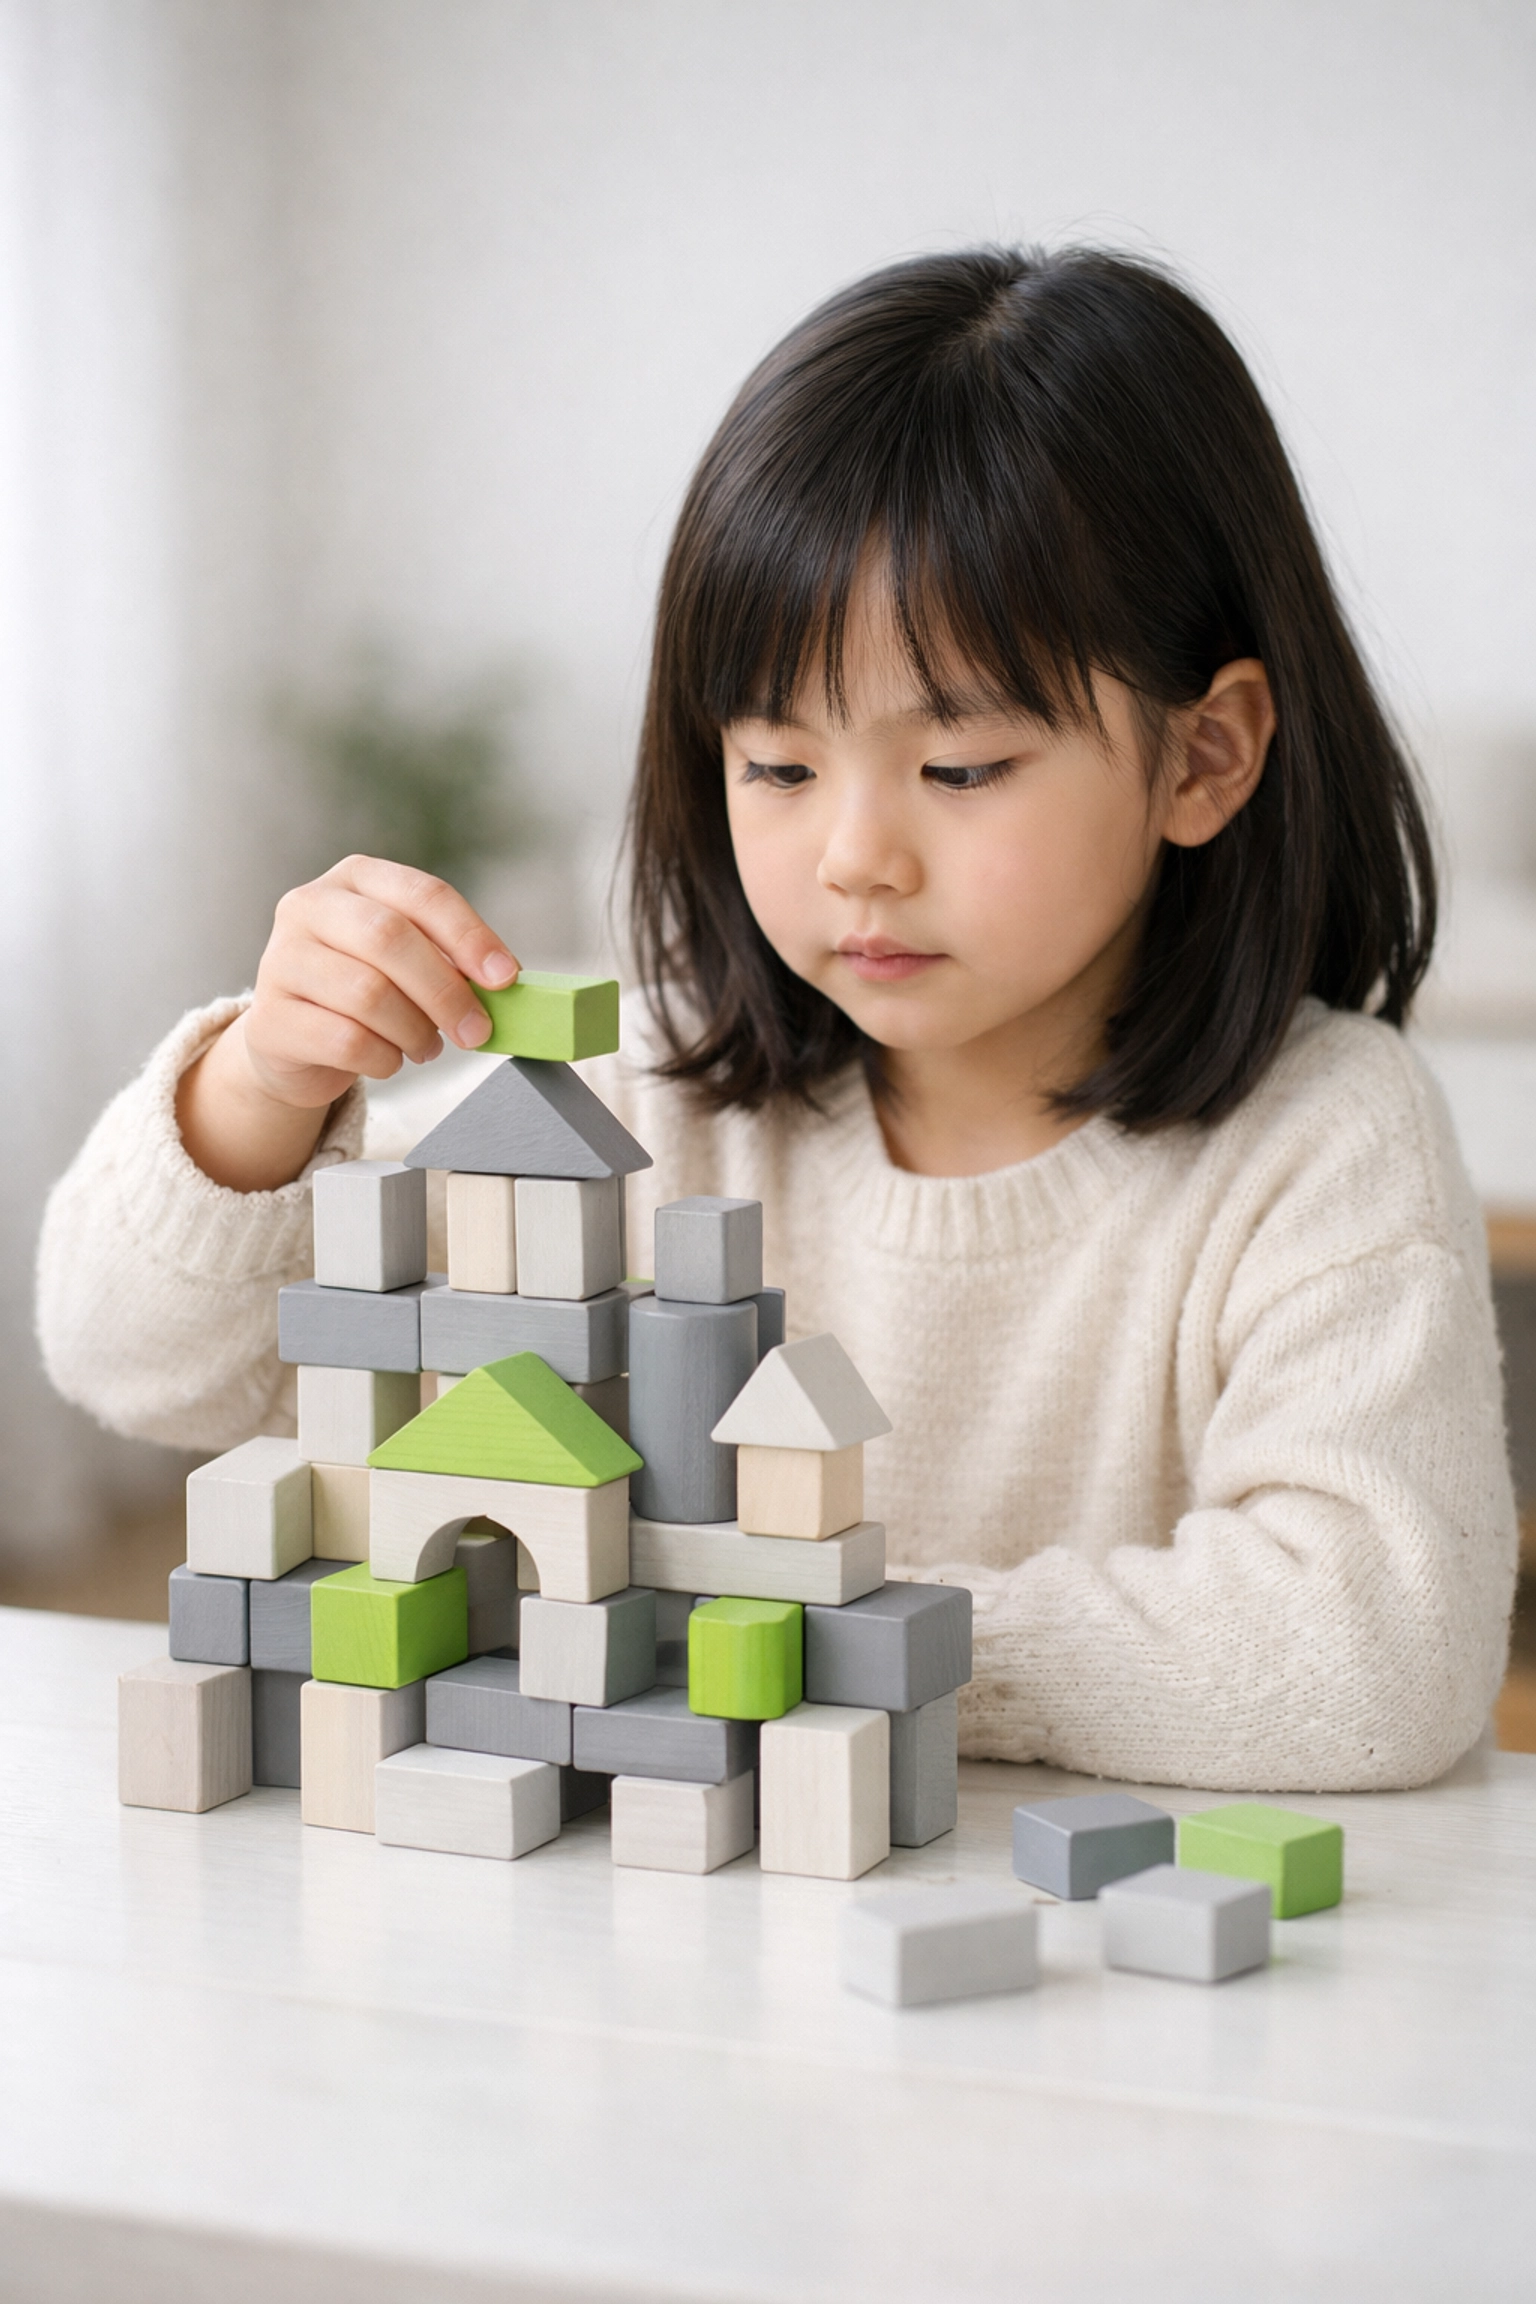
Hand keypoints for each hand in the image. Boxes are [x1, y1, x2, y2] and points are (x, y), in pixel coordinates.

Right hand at [177, 856, 518, 1191]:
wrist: (293, 1042)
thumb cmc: (362, 992)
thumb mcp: (406, 960)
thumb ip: (449, 961)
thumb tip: (504, 984)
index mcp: (354, 879)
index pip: (423, 895)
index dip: (470, 937)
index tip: (506, 978)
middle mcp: (309, 907)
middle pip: (390, 938)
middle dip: (445, 990)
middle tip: (475, 1030)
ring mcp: (280, 960)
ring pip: (368, 994)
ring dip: (415, 1031)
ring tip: (426, 1046)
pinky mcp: (269, 1019)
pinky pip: (345, 1041)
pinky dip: (383, 1059)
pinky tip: (388, 1060)